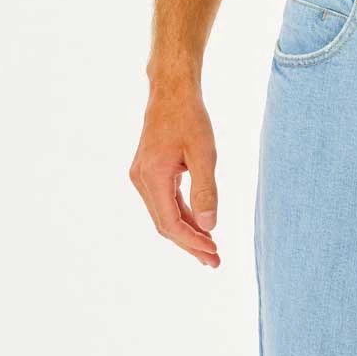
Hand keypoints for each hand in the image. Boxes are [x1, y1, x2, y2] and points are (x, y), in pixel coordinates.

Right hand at [130, 82, 220, 265]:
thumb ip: (206, 191)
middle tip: (214, 263)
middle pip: (166, 225)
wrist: (172, 92)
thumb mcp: (204, 154)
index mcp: (152, 177)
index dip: (192, 242)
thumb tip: (209, 227)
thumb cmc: (190, 119)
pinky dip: (183, 218)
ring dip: (188, 235)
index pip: (171, 223)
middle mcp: (141, 180)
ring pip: (165, 217)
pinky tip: (201, 229)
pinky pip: (166, 204)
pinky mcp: (149, 174)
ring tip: (211, 252)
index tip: (214, 253)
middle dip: (190, 245)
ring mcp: (142, 178)